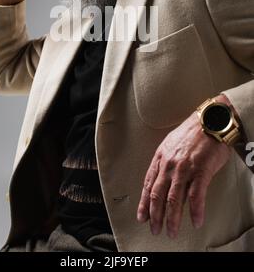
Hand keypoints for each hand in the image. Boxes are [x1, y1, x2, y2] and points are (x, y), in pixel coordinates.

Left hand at [137, 108, 230, 238]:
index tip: (142, 216)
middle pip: (157, 195)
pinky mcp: (201, 170)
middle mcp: (169, 164)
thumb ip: (166, 161)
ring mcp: (184, 168)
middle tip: (154, 229)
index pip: (148, 184)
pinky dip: (195, 211)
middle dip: (155, 215)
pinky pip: (196, 196)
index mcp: (160, 157)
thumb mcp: (172, 144)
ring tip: (171, 231)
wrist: (210, 121)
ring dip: (172, 218)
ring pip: (174, 199)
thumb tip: (164, 180)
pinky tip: (195, 221)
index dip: (144, 203)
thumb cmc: (193, 132)